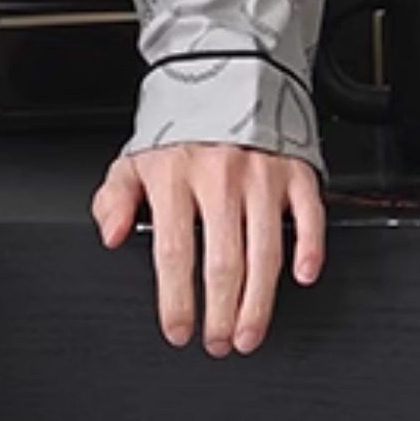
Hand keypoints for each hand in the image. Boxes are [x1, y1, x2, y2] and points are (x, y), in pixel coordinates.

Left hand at [91, 144, 325, 351]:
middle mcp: (219, 177)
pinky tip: (303, 277)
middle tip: (218, 343)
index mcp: (175, 175)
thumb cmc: (181, 131)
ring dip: (259, 302)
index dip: (176, 300)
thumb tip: (109, 233)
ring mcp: (262, 175)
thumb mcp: (135, 158)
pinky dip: (310, 250)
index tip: (178, 331)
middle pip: (224, 262)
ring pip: (266, 252)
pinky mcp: (296, 172)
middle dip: (221, 314)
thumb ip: (115, 198)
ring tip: (249, 333)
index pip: (175, 252)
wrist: (225, 77)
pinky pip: (310, 218)